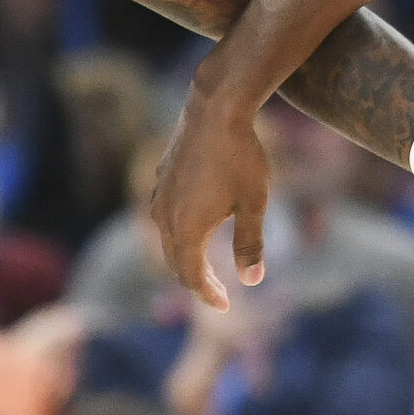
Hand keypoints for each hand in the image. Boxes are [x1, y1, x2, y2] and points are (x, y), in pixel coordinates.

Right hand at [151, 94, 269, 311]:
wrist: (216, 109)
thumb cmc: (241, 156)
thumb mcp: (254, 203)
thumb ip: (250, 244)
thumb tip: (253, 281)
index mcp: (187, 229)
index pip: (192, 277)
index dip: (209, 295)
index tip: (226, 305)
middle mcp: (165, 216)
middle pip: (175, 262)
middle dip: (196, 281)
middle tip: (219, 292)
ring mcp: (159, 196)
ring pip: (167, 239)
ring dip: (184, 257)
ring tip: (205, 264)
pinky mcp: (160, 178)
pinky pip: (164, 216)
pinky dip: (178, 232)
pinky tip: (195, 225)